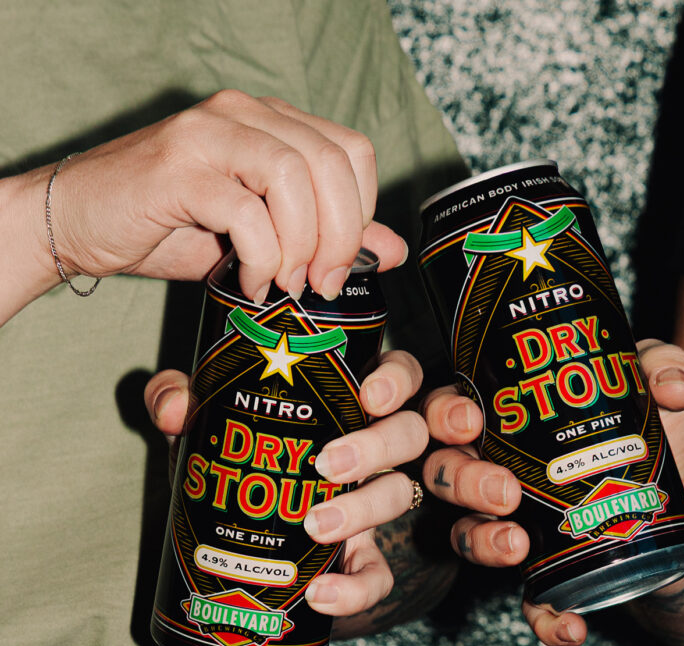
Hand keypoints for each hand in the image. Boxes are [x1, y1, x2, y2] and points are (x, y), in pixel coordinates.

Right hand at [4, 90, 405, 320]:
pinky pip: (244, 209)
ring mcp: (209, 135)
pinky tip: (247, 282)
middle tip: (320, 284)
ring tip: (282, 282)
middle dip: (340, 235)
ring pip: (292, 175)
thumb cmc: (170, 228)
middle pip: (331, 162)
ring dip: (301, 244)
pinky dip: (259, 257)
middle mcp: (243, 114)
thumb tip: (390, 249)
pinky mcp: (177, 168)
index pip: (352, 152)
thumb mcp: (262, 236)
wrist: (82, 223)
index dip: (361, 213)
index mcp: (271, 124)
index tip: (340, 265)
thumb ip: (325, 237)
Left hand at [145, 350, 426, 619]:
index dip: (397, 378)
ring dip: (364, 511)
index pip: (398, 376)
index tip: (369, 393)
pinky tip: (319, 593)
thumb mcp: (206, 426)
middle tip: (328, 464)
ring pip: (398, 496)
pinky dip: (356, 590)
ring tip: (314, 526)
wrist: (234, 539)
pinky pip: (379, 576)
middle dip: (377, 447)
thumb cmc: (237, 461)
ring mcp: (371, 506)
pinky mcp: (360, 559)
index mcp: (347, 405)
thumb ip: (180, 400)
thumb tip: (176, 407)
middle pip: (408, 434)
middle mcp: (372, 451)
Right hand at [422, 339, 683, 645]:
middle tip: (505, 492)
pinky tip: (572, 627)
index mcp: (507, 423)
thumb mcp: (659, 398)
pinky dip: (546, 621)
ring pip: (465, 535)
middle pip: (446, 473)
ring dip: (482, 543)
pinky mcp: (542, 576)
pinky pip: (530, 604)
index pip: (450, 410)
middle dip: (464, 482)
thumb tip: (670, 386)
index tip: (471, 420)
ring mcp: (511, 527)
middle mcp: (495, 473)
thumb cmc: (656, 443)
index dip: (444, 414)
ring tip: (517, 548)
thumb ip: (664, 369)